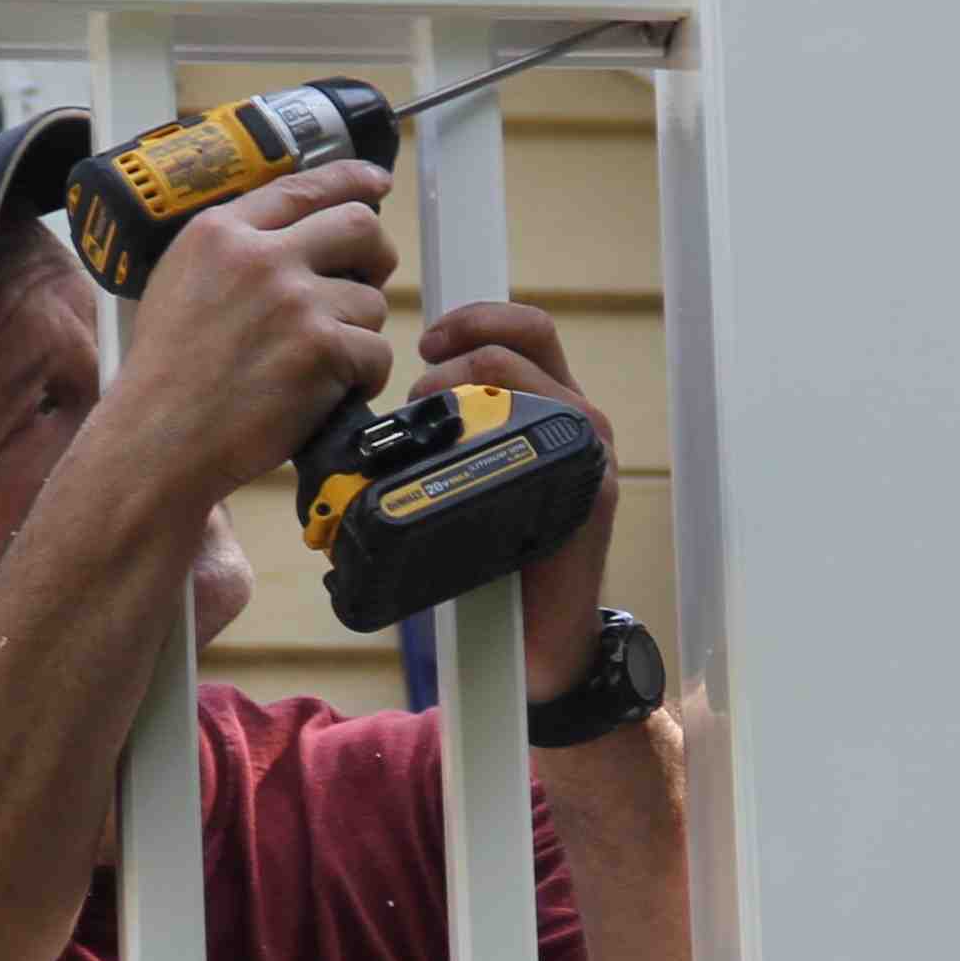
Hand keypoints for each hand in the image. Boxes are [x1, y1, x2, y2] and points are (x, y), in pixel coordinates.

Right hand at [107, 161, 397, 503]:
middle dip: (376, 255)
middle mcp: (260, 255)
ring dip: (359, 333)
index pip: (304, 186)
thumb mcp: (178, 282)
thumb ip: (232, 251)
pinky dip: (363, 378)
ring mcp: (294, 299)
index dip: (352, 179)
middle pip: (359, 226)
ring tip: (320, 364)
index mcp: (220, 232)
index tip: (376, 181)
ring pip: (371, 300)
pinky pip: (376, 352)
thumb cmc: (165, 379)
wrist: (158, 439)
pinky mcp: (320, 347)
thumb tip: (293, 239)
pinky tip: (328, 394)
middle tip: (367, 282)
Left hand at [415, 296, 620, 695]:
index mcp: (543, 409)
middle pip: (527, 336)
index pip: (519, 332)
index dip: (472, 320)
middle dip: (460, 352)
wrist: (538, 639)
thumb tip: (367, 433)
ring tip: (430, 422)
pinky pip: (552, 430)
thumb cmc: (494, 562)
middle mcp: (573, 418)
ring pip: (526, 375)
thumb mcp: (462, 489)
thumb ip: (441, 450)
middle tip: (418, 393)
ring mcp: (586, 449)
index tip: (427, 342)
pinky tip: (466, 459)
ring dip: (466, 383)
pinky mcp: (591, 486)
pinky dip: (499, 428)